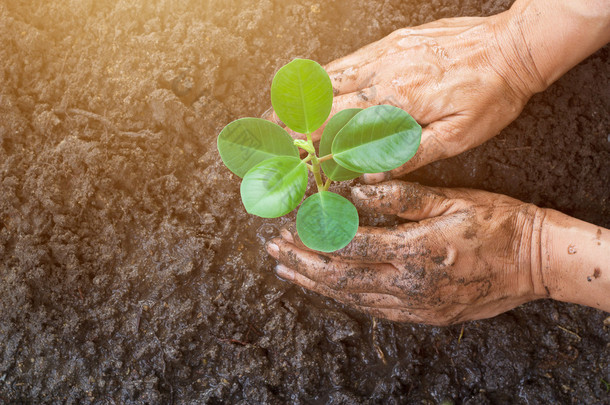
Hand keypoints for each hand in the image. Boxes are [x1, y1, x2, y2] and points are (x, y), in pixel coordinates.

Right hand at [264, 12, 541, 180]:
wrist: (514, 45)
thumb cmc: (492, 94)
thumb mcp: (459, 137)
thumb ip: (411, 155)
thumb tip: (370, 174)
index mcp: (396, 104)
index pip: (340, 129)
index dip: (311, 149)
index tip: (289, 164)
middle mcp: (382, 77)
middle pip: (325, 104)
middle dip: (292, 126)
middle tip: (266, 141)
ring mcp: (384, 56)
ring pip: (330, 79)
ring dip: (300, 99)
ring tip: (274, 115)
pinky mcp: (391, 43)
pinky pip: (347, 60)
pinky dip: (322, 75)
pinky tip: (311, 84)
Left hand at [266, 181, 547, 324]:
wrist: (534, 262)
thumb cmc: (496, 223)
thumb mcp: (452, 199)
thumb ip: (402, 195)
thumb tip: (358, 186)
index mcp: (413, 251)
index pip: (350, 246)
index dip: (315, 235)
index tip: (290, 225)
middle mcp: (408, 284)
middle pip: (341, 276)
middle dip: (303, 262)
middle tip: (273, 250)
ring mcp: (415, 305)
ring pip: (352, 297)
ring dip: (316, 283)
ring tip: (287, 271)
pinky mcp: (423, 315)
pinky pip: (373, 309)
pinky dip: (345, 297)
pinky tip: (327, 289)